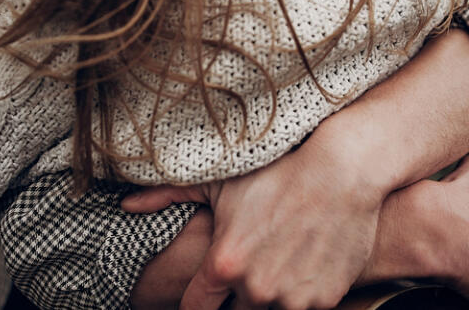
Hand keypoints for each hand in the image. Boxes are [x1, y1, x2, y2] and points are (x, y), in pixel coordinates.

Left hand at [123, 140, 385, 309]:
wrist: (342, 171)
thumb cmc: (277, 173)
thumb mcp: (219, 182)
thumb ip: (167, 195)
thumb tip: (125, 205)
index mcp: (224, 265)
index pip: (195, 308)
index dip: (198, 301)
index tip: (206, 293)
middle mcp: (256, 289)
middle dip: (239, 294)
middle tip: (253, 263)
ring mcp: (292, 298)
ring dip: (271, 296)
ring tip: (281, 260)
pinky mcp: (325, 300)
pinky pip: (304, 309)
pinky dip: (302, 295)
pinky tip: (305, 264)